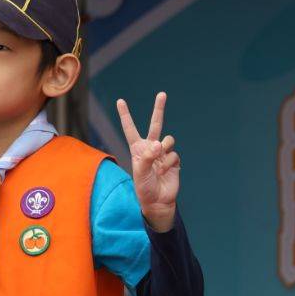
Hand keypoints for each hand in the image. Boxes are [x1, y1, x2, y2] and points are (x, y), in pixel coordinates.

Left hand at [117, 92, 179, 231]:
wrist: (158, 201)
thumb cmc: (144, 188)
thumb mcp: (140, 173)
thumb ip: (147, 157)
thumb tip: (158, 144)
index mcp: (137, 149)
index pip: (130, 128)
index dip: (125, 115)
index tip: (120, 101)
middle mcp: (150, 148)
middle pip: (155, 124)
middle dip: (159, 109)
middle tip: (162, 94)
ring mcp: (163, 153)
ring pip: (168, 139)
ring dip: (164, 148)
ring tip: (159, 160)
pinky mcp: (174, 160)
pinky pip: (174, 154)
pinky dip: (169, 163)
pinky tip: (165, 172)